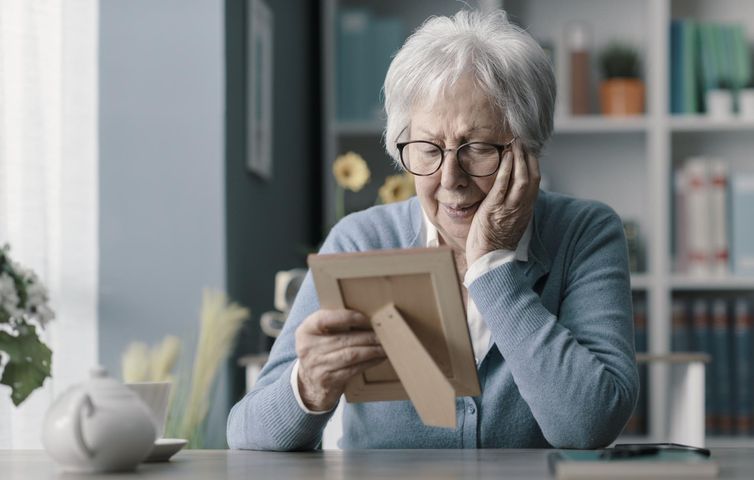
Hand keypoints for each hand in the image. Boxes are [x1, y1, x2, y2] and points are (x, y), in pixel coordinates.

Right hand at [295, 309, 385, 410]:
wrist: (308, 383)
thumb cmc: (320, 351)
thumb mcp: (318, 335)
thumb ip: (333, 323)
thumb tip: (366, 314)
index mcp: (306, 331)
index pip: (325, 319)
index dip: (348, 317)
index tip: (366, 318)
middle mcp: (308, 348)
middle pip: (344, 339)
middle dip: (368, 335)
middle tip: (384, 333)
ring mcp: (317, 365)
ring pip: (351, 354)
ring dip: (372, 349)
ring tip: (385, 345)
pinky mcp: (328, 380)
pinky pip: (354, 369)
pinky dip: (369, 362)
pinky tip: (379, 357)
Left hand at [465, 139, 539, 264]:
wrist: (489, 260)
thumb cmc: (496, 242)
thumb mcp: (511, 221)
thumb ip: (514, 206)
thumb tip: (512, 192)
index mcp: (526, 209)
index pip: (535, 182)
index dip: (534, 164)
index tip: (529, 150)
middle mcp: (522, 207)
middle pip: (532, 177)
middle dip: (528, 157)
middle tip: (523, 140)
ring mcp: (510, 208)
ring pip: (521, 179)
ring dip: (519, 158)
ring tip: (515, 143)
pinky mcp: (495, 209)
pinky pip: (503, 185)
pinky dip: (506, 169)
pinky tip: (505, 157)